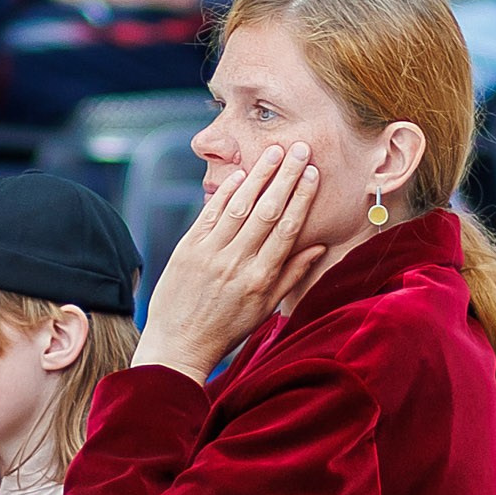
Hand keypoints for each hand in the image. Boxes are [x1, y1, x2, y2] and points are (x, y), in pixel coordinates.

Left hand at [134, 143, 326, 379]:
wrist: (178, 345)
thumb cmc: (226, 329)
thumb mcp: (264, 309)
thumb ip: (291, 276)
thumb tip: (317, 247)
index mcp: (260, 279)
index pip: (286, 229)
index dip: (301, 198)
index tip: (312, 173)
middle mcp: (236, 263)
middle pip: (267, 211)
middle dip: (285, 177)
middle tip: (299, 149)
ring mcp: (209, 254)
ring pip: (239, 207)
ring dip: (258, 176)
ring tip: (274, 152)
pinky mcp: (187, 249)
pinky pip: (209, 214)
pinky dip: (225, 193)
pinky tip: (241, 175)